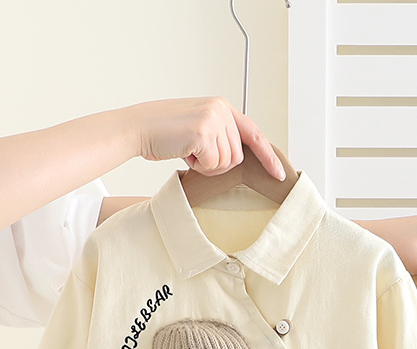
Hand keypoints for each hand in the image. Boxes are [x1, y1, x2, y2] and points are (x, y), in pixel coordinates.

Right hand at [126, 97, 285, 180]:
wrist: (137, 128)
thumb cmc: (164, 133)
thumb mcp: (199, 127)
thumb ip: (220, 136)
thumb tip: (238, 159)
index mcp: (222, 106)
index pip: (254, 134)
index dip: (268, 157)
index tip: (279, 174)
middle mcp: (221, 109)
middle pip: (238, 157)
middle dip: (218, 164)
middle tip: (195, 153)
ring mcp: (213, 120)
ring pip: (227, 164)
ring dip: (207, 166)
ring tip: (187, 150)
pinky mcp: (203, 133)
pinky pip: (212, 166)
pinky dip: (197, 167)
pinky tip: (183, 153)